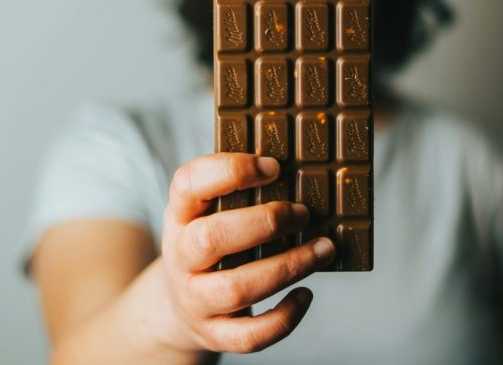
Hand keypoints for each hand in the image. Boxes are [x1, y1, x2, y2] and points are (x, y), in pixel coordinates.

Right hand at [158, 153, 335, 353]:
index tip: (274, 167)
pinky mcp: (215, 333)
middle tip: (303, 213)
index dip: (230, 171)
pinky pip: (249, 335)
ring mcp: (195, 299)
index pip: (188, 183)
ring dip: (288, 266)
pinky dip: (283, 317)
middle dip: (265, 223)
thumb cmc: (209, 244)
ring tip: (324, 248)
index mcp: (180, 215)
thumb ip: (238, 190)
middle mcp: (181, 257)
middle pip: (211, 238)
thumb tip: (298, 169)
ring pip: (237, 288)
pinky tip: (306, 293)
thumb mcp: (208, 211)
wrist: (178, 305)